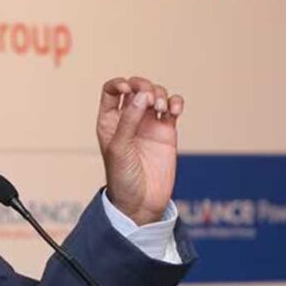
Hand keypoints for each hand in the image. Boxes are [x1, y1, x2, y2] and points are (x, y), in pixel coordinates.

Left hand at [96, 77, 183, 225]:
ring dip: (161, 94)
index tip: (129, 90)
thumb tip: (141, 95)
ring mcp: (148, 124)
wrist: (141, 202)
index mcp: (109, 120)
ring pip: (156, 94)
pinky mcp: (166, 131)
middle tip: (150, 98)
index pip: (112, 90)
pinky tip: (174, 110)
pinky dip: (175, 102)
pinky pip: (172, 108)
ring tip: (162, 108)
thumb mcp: (119, 148)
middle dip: (144, 85)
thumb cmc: (122, 177)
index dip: (120, 83)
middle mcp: (128, 118)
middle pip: (136, 87)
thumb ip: (129, 121)